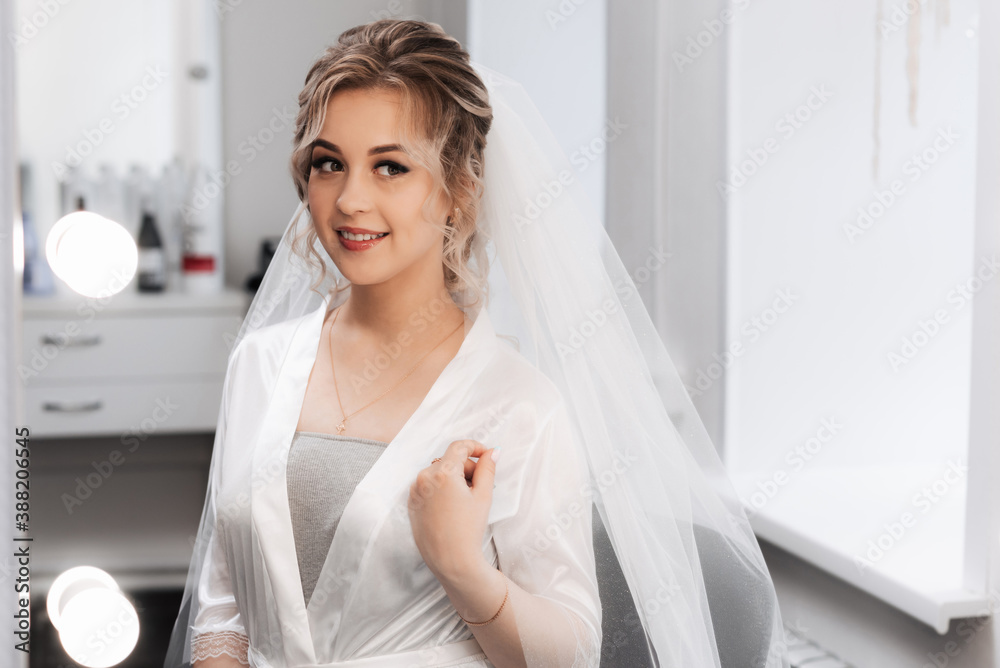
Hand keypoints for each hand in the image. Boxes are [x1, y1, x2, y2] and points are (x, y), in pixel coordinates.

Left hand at [408, 439, 498, 582]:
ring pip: (438, 474)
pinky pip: (428, 487)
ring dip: (454, 479)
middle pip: (450, 461)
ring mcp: (415, 491)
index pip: (459, 447)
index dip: (475, 447)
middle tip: (481, 487)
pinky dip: (441, 490)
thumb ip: (488, 469)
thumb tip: (493, 452)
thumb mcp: (483, 496)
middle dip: (467, 469)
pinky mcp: (412, 503)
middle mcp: (424, 477)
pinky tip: (452, 508)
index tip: (486, 455)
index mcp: (443, 472)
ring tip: (466, 501)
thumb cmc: (468, 529)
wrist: (451, 560)